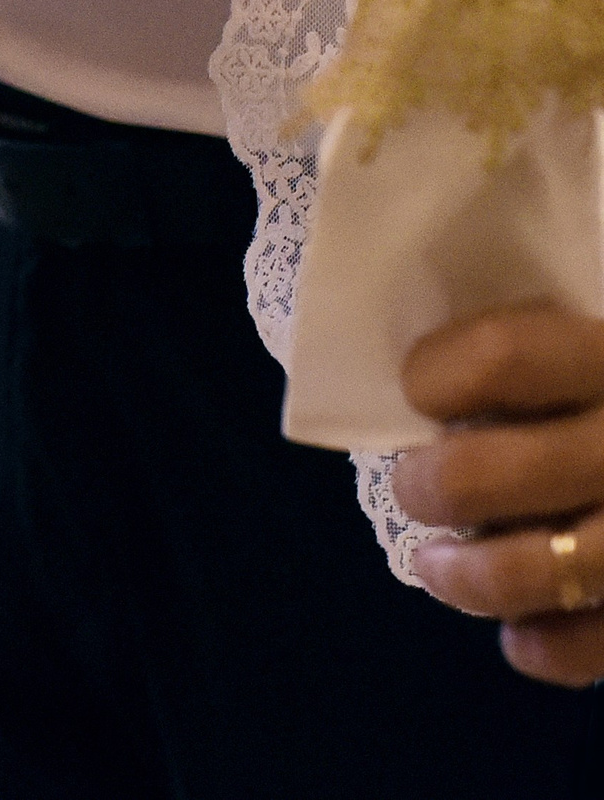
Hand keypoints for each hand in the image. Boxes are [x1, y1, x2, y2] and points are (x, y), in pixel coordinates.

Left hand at [395, 305, 603, 686]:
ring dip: (466, 578)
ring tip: (439, 569)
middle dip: (430, 487)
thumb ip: (557, 354)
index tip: (424, 391)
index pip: (503, 358)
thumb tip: (443, 397)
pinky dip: (547, 648)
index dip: (438, 375)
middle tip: (416, 487)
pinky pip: (598, 645)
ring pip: (536, 570)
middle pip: (491, 473)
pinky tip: (522, 635)